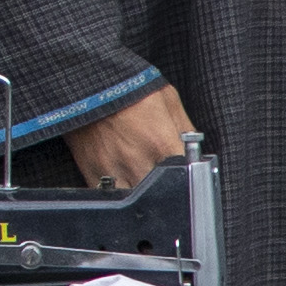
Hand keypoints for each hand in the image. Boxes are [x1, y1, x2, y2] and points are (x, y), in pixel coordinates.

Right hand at [67, 82, 204, 190]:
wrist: (87, 83)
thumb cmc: (129, 88)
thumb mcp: (167, 99)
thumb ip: (185, 129)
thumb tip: (198, 153)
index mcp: (161, 143)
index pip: (186, 178)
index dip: (191, 181)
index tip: (191, 180)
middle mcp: (138, 162)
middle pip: (159, 196)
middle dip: (167, 192)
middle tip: (166, 182)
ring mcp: (113, 170)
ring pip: (134, 202)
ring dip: (142, 199)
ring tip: (145, 184)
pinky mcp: (91, 172)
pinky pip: (108, 199)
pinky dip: (118, 197)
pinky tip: (124, 183)